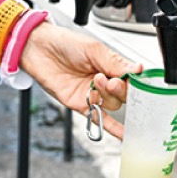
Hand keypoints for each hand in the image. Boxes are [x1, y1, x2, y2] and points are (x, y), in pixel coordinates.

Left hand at [18, 23, 141, 138]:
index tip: (130, 79)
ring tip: (95, 83)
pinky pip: (99, 118)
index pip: (130, 78)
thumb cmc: (64, 43)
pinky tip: (124, 134)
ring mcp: (92, 94)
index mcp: (109, 65)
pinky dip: (112, 127)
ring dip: (106, 96)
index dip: (132, 81)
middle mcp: (103, 81)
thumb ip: (115, 62)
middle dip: (119, 89)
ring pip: (111, 104)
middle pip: (123, 94)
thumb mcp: (93, 48)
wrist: (39, 49)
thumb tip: (137, 68)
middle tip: (109, 81)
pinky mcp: (80, 104)